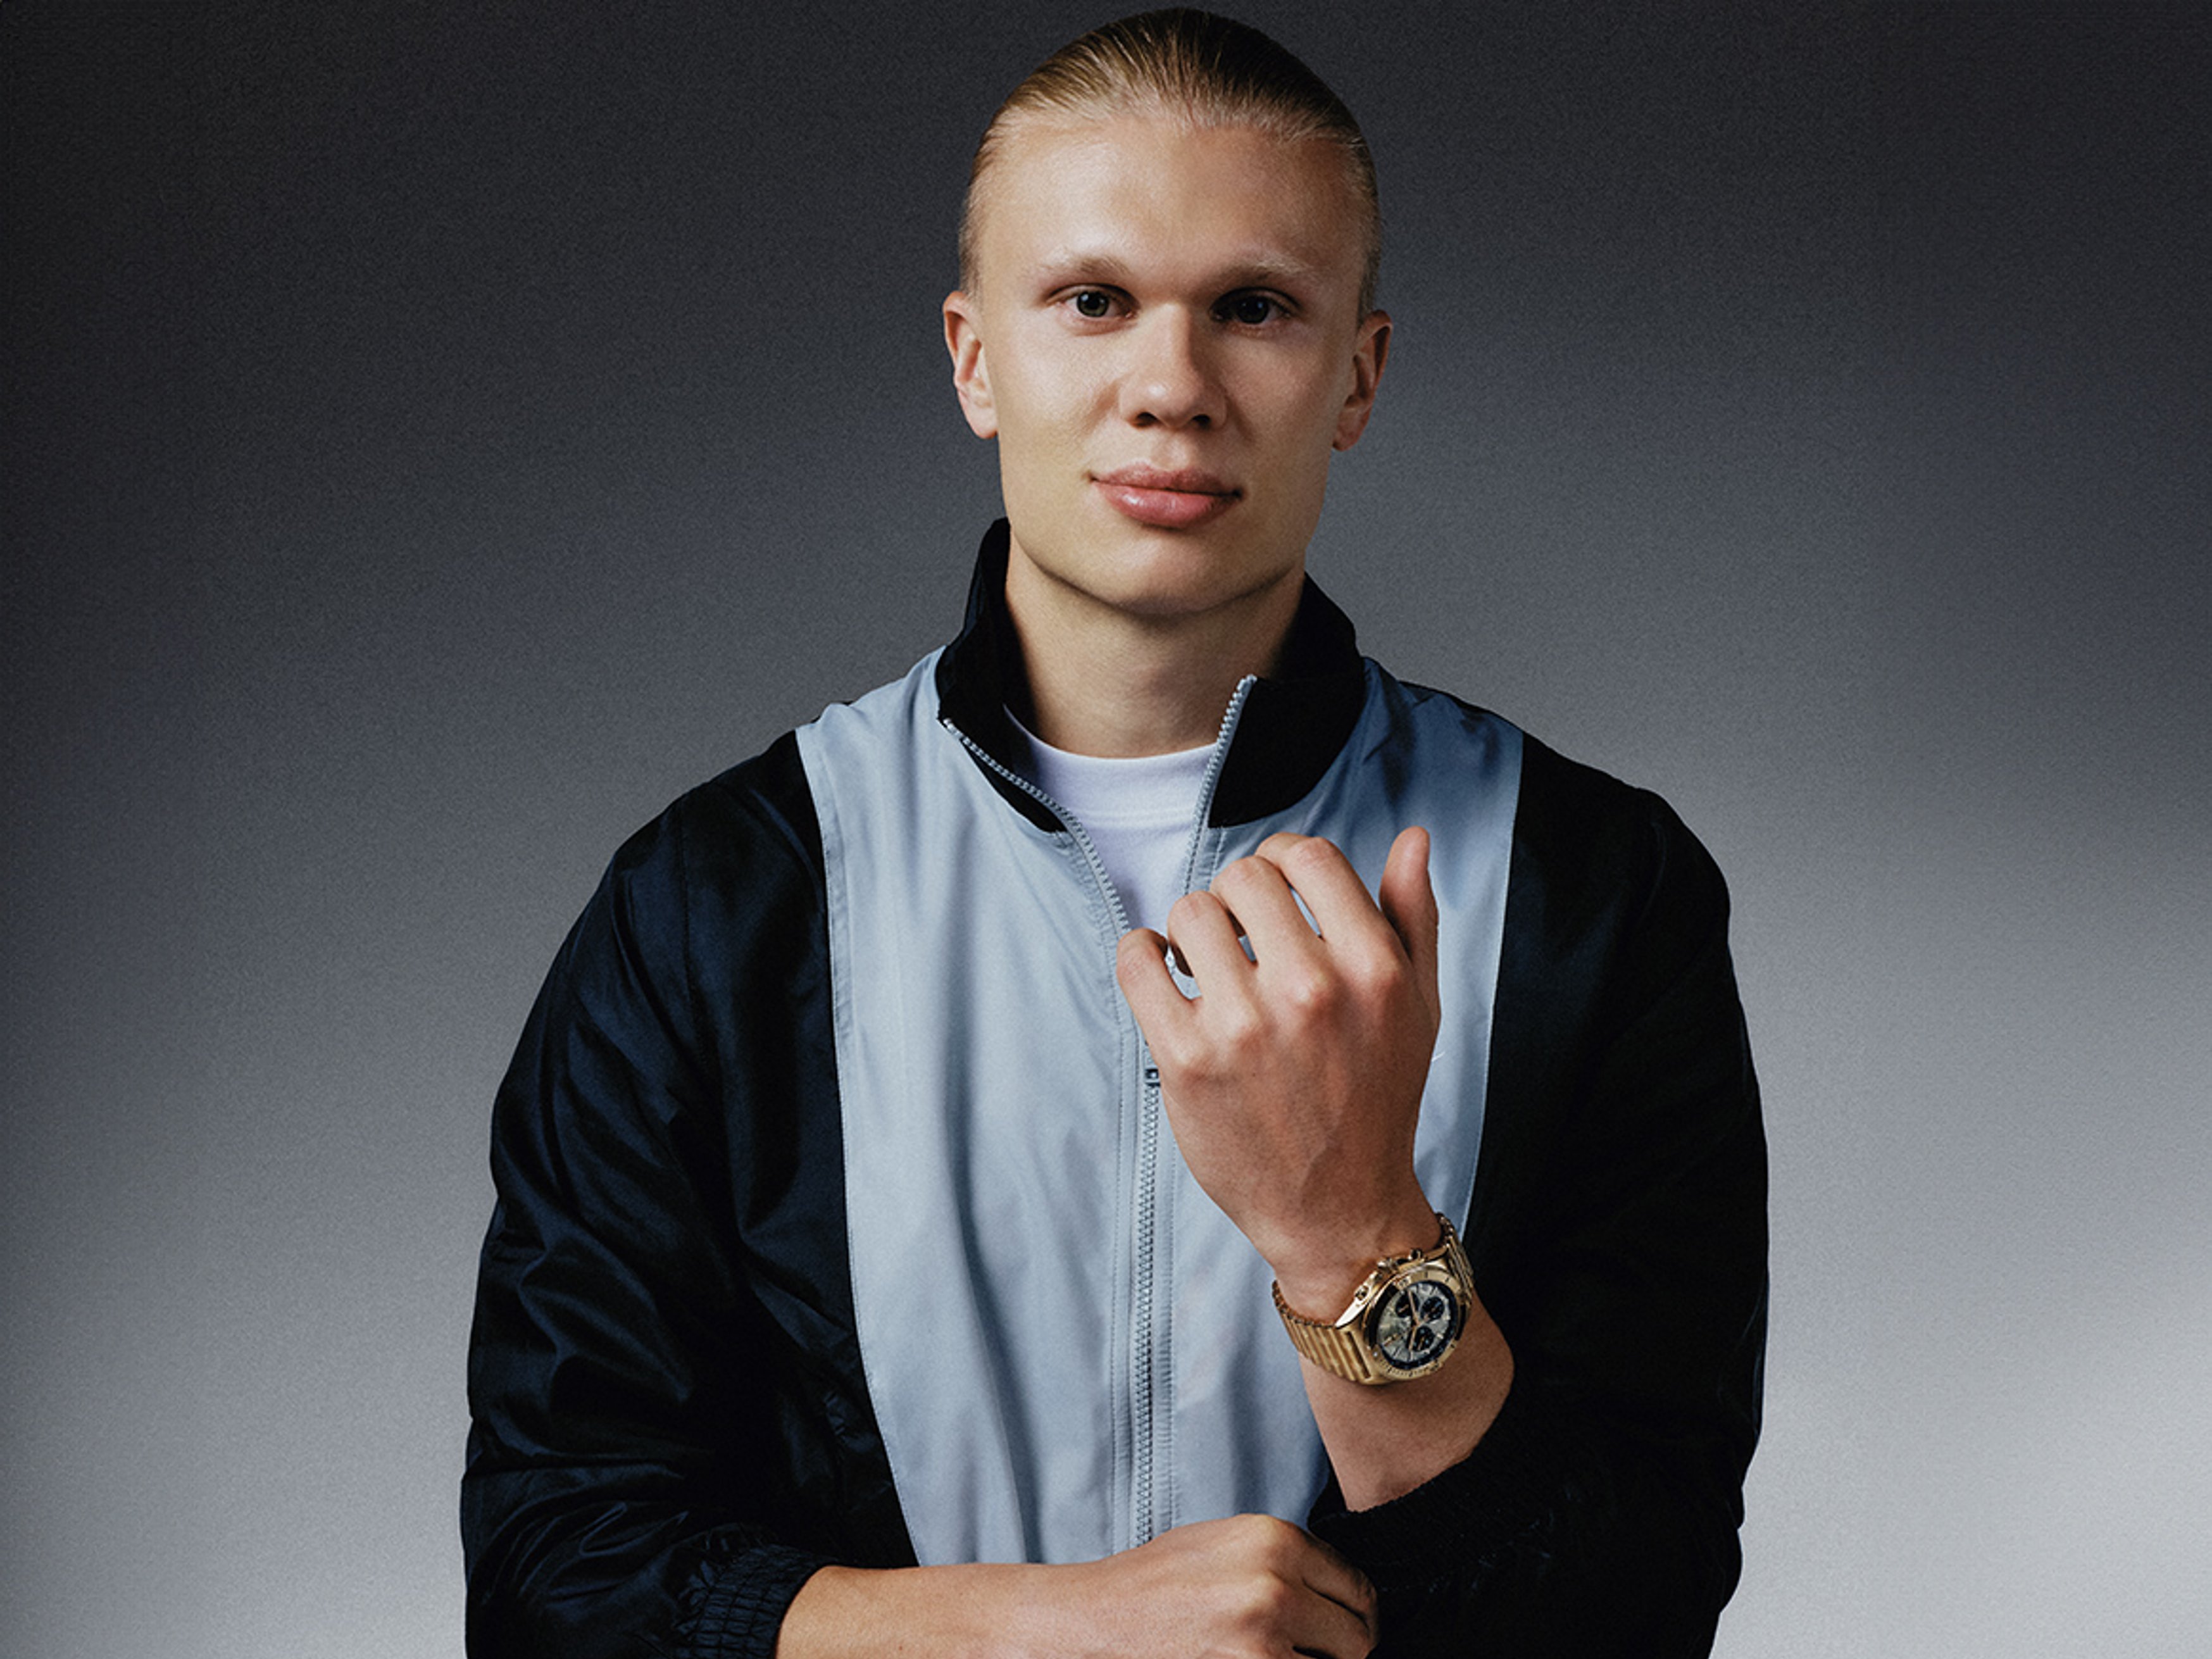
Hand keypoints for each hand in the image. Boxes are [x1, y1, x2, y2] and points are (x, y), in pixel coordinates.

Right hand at [1059, 1514, 1377, 1657]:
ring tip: (1271, 1654)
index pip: (1358, 1588)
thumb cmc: (1156, 1583)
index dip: (1351, 1614)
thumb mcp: (1226, 1543)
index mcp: (1276, 1538)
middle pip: (1357, 1636)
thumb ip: (1287, 1559)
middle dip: (1336, 1650)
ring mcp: (1264, 1639)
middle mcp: (1277, 1584)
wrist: (1097, 1619)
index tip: (1336, 1629)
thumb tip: (1341, 1594)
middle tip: (1306, 1651)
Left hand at [1115, 827, 1440, 1308]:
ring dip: (1192, 934)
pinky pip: (1136, 958)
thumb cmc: (1376, 1101)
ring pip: (1189, 911)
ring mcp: (1244, 1026)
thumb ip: (1413, 916)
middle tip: (1243, 943)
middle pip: (1244, 877)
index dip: (1286, 864)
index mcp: (1373, 969)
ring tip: (1208, 971)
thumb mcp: (1418, 1006)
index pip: (1308, 855)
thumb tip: (1411, 838)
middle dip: (1238, 902)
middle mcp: (1311, 991)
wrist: (1339, 1213)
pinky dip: (1142, 955)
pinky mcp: (1185, 1060)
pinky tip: (1166, 979)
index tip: (1277, 897)